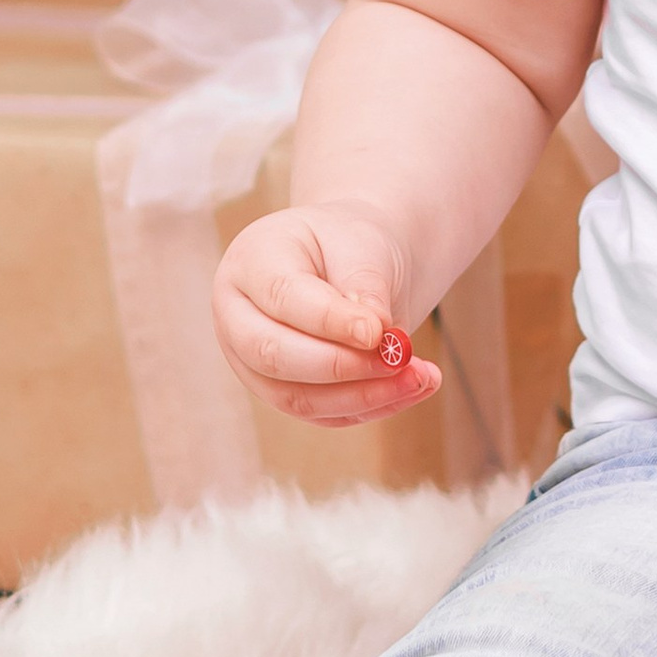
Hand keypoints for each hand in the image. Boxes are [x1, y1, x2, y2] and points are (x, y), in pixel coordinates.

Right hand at [212, 207, 441, 426]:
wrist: (350, 259)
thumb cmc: (351, 242)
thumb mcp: (362, 243)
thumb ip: (364, 284)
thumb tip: (375, 336)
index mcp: (250, 261)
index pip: (282, 297)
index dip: (330, 320)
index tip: (379, 331)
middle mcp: (237, 316)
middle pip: (272, 354)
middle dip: (340, 365)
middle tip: (398, 359)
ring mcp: (251, 362)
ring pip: (295, 397)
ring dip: (362, 396)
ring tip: (420, 376)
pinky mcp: (282, 392)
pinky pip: (322, 414)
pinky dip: (371, 407)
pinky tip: (414, 387)